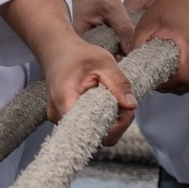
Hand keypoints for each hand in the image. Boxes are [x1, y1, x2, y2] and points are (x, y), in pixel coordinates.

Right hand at [0, 0, 135, 144]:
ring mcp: (60, 118)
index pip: (91, 130)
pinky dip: (101, 121)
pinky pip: (87, 128)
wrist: (57, 50)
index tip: (126, 112)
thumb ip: (118, 84)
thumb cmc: (77, 55)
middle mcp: (58, 115)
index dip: (113, 128)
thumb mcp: (103, 63)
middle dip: (115, 126)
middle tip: (127, 106)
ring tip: (117, 104)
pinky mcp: (65, 118)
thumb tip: (131, 106)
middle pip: (93, 137)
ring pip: (91, 134)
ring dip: (109, 124)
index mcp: (65, 101)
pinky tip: (107, 106)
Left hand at [128, 0, 188, 93]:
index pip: (183, 78)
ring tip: (165, 70)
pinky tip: (177, 66)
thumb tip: (130, 68)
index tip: (154, 81)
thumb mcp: (147, 23)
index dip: (166, 85)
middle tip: (156, 77)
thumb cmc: (169, 5)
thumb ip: (137, 46)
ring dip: (180, 81)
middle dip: (171, 85)